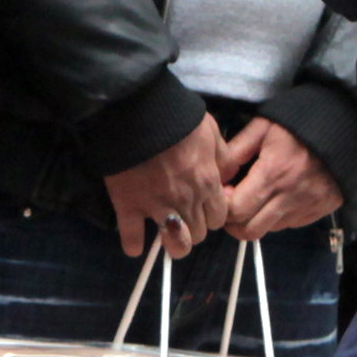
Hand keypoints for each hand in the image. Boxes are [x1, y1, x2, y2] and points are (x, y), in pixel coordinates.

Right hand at [104, 119, 230, 259]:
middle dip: (195, 228)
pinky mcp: (128, 205)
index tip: (203, 209)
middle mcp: (187, 200)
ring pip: (176, 245)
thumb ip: (222, 157)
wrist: (137, 110)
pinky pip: (132, 238)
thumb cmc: (177, 118)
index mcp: (207, 183)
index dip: (212, 215)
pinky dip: (133, 244)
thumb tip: (228, 176)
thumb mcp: (210, 130)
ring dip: (174, 245)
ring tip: (167, 236)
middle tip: (184, 217)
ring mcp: (157, 206)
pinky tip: (135, 245)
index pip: (219, 218)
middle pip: (200, 234)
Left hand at [219, 115, 343, 239]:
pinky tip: (278, 197)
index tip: (226, 192)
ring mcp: (308, 205)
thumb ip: (235, 152)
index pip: (236, 210)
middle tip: (234, 203)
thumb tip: (220, 177)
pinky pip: (291, 224)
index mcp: (273, 173)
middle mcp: (291, 196)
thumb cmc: (299, 122)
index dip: (224, 206)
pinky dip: (278, 217)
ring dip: (256, 219)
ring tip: (257, 198)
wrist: (344, 124)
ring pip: (270, 230)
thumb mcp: (262, 126)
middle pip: (250, 230)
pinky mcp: (322, 209)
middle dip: (234, 222)